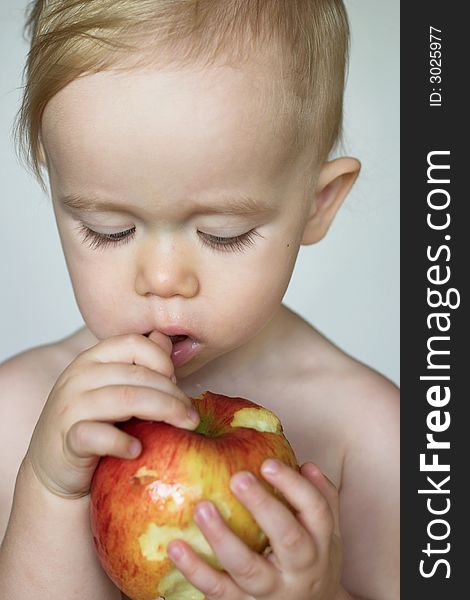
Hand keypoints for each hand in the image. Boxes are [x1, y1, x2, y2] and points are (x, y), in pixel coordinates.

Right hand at [25, 332, 198, 497]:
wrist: (57, 469)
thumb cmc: (95, 425)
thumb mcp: (117, 389)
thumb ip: (140, 364)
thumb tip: (166, 339)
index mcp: (92, 358)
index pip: (134, 342)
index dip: (163, 360)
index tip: (176, 382)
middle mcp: (78, 376)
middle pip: (137, 374)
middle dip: (173, 393)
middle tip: (192, 414)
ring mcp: (70, 407)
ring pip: (125, 399)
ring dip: (163, 412)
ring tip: (183, 427)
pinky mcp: (67, 440)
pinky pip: (98, 435)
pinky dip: (122, 442)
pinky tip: (138, 449)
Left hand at [167, 460, 341, 599]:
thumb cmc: (314, 559)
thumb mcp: (327, 532)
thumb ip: (320, 497)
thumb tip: (306, 465)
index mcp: (321, 543)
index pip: (315, 509)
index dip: (293, 485)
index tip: (267, 463)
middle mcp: (300, 569)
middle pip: (287, 537)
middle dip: (263, 506)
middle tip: (238, 477)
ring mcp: (270, 591)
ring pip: (246, 567)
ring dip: (222, 537)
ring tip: (202, 508)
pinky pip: (218, 591)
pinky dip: (195, 570)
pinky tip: (176, 547)